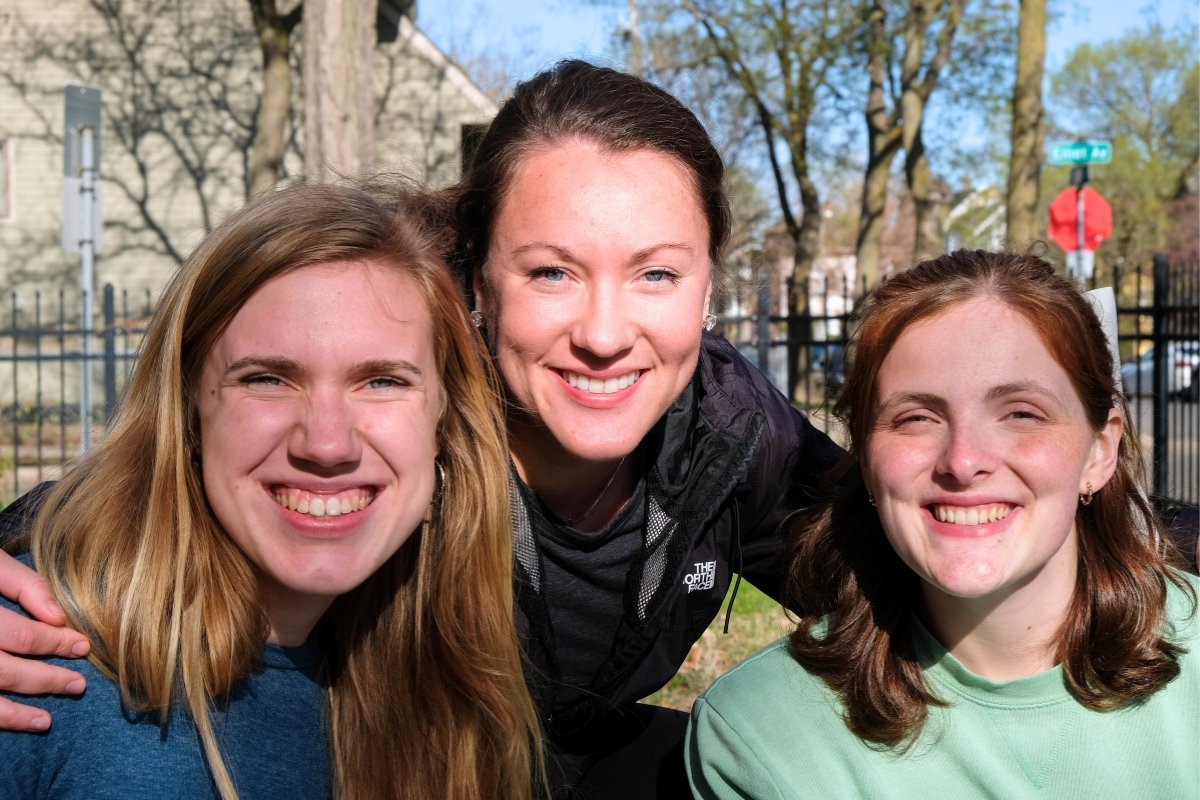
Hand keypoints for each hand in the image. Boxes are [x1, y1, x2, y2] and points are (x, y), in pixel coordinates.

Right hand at [0, 550, 89, 730]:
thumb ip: (24, 585)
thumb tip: (58, 616)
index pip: (21, 635)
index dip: (55, 642)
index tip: (82, 645)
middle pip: (5, 671)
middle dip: (46, 679)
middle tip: (78, 684)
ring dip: (14, 713)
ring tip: (46, 721)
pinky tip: (14, 723)